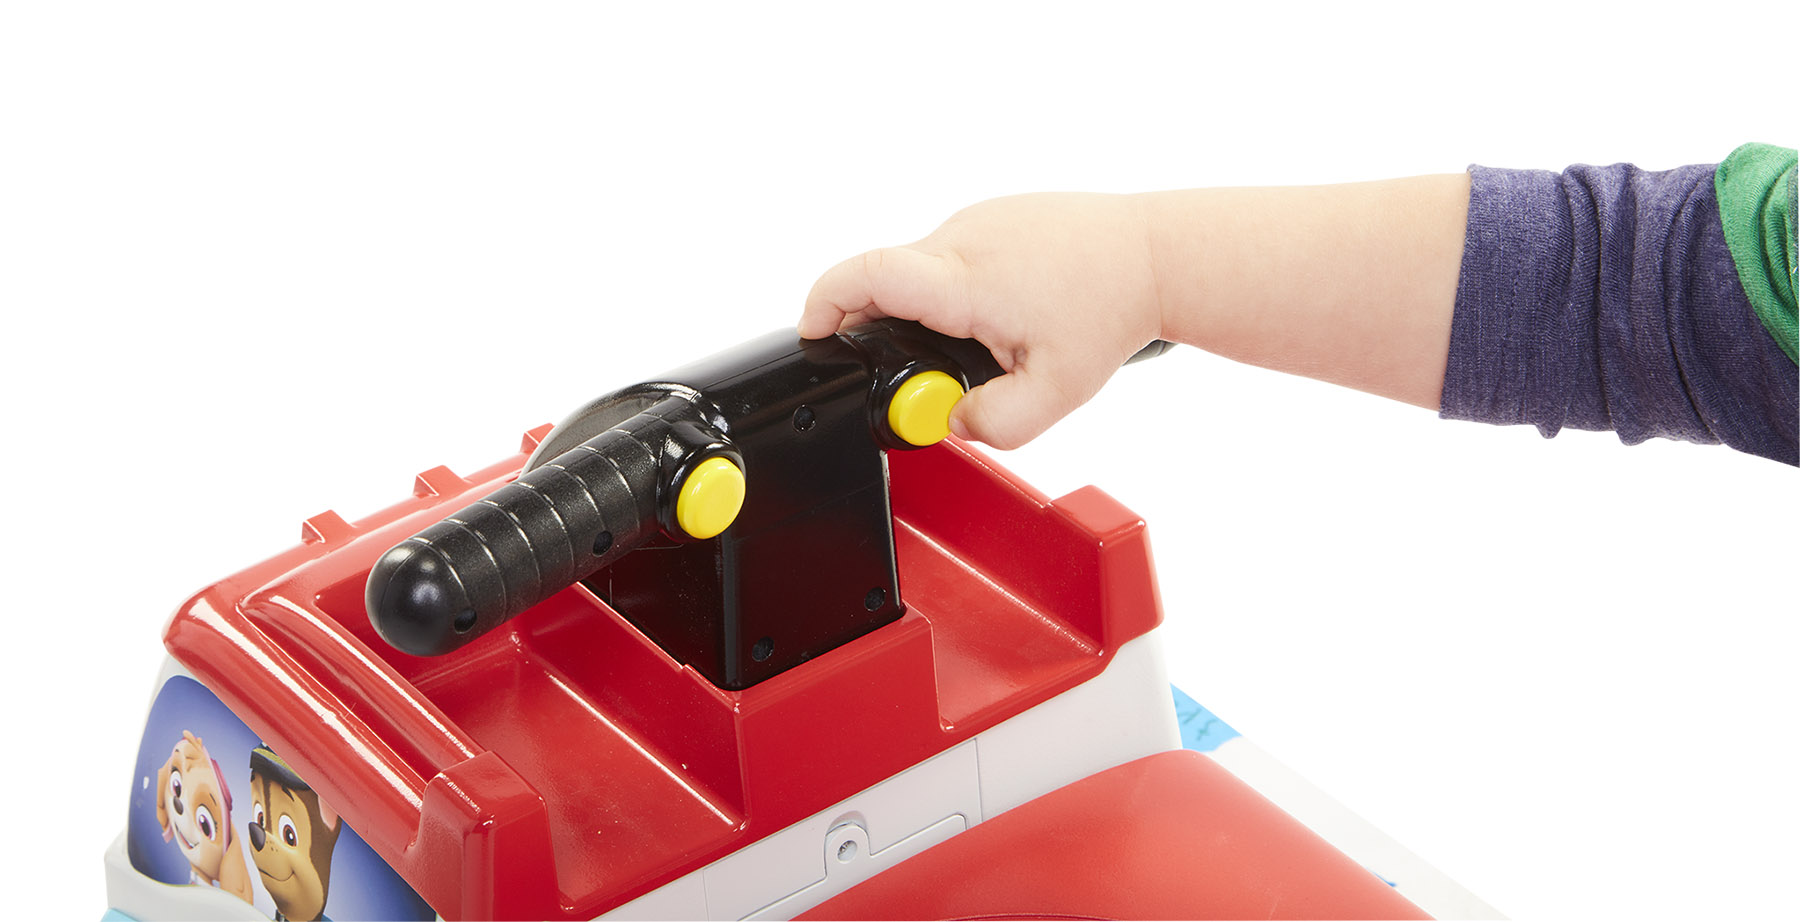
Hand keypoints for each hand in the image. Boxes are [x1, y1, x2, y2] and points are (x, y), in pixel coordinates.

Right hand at [801, 192, 1163, 448]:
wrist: (1155, 254)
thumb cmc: (1110, 310)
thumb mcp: (1055, 392)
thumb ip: (994, 425)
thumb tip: (949, 424)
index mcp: (967, 280)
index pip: (867, 276)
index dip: (824, 303)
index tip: (812, 335)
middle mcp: (963, 238)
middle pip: (883, 279)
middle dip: (877, 327)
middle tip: (913, 368)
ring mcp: (977, 219)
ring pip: (919, 269)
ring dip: (924, 309)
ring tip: (981, 338)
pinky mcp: (992, 213)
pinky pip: (949, 254)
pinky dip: (955, 287)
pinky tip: (1002, 310)